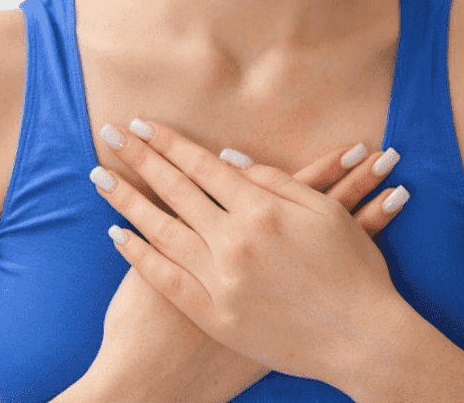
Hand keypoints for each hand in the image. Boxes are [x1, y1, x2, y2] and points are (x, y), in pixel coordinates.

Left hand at [90, 119, 411, 384]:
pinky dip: (139, 256)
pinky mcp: (214, 316)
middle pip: (175, 190)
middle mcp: (235, 241)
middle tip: (111, 134)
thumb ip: (274, 181)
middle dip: (140, 159)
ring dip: (126, 201)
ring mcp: (221, 281)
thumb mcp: (325, 213)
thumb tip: (228, 159)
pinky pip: (166, 280)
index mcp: (262, 210)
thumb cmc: (351, 270)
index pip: (202, 165)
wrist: (363, 340)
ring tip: (100, 177)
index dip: (170, 142)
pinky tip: (117, 235)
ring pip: (161, 231)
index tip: (143, 124)